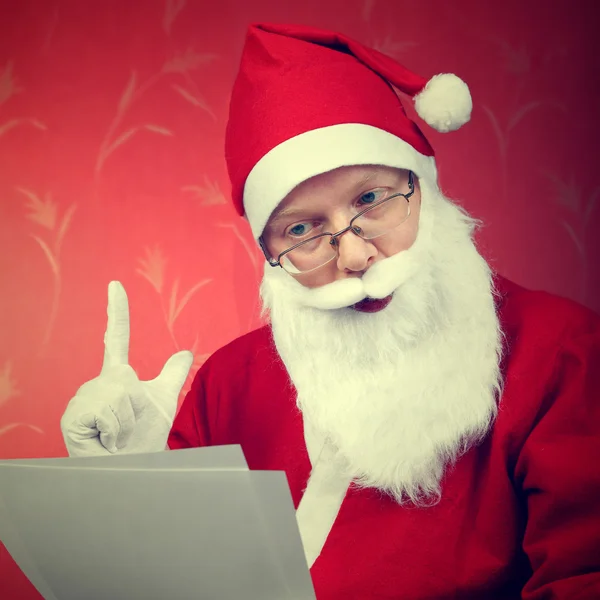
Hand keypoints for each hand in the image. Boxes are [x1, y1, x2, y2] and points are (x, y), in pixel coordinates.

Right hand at [60, 281, 192, 455]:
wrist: (133, 468)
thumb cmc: (144, 436)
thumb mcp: (163, 402)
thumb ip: (172, 376)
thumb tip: (185, 351)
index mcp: (118, 376)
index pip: (117, 337)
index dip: (117, 311)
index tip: (116, 284)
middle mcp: (98, 382)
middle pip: (127, 378)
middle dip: (135, 406)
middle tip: (127, 427)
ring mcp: (82, 397)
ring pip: (118, 394)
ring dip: (126, 421)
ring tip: (116, 435)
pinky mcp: (72, 415)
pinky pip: (107, 411)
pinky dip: (115, 429)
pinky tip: (105, 440)